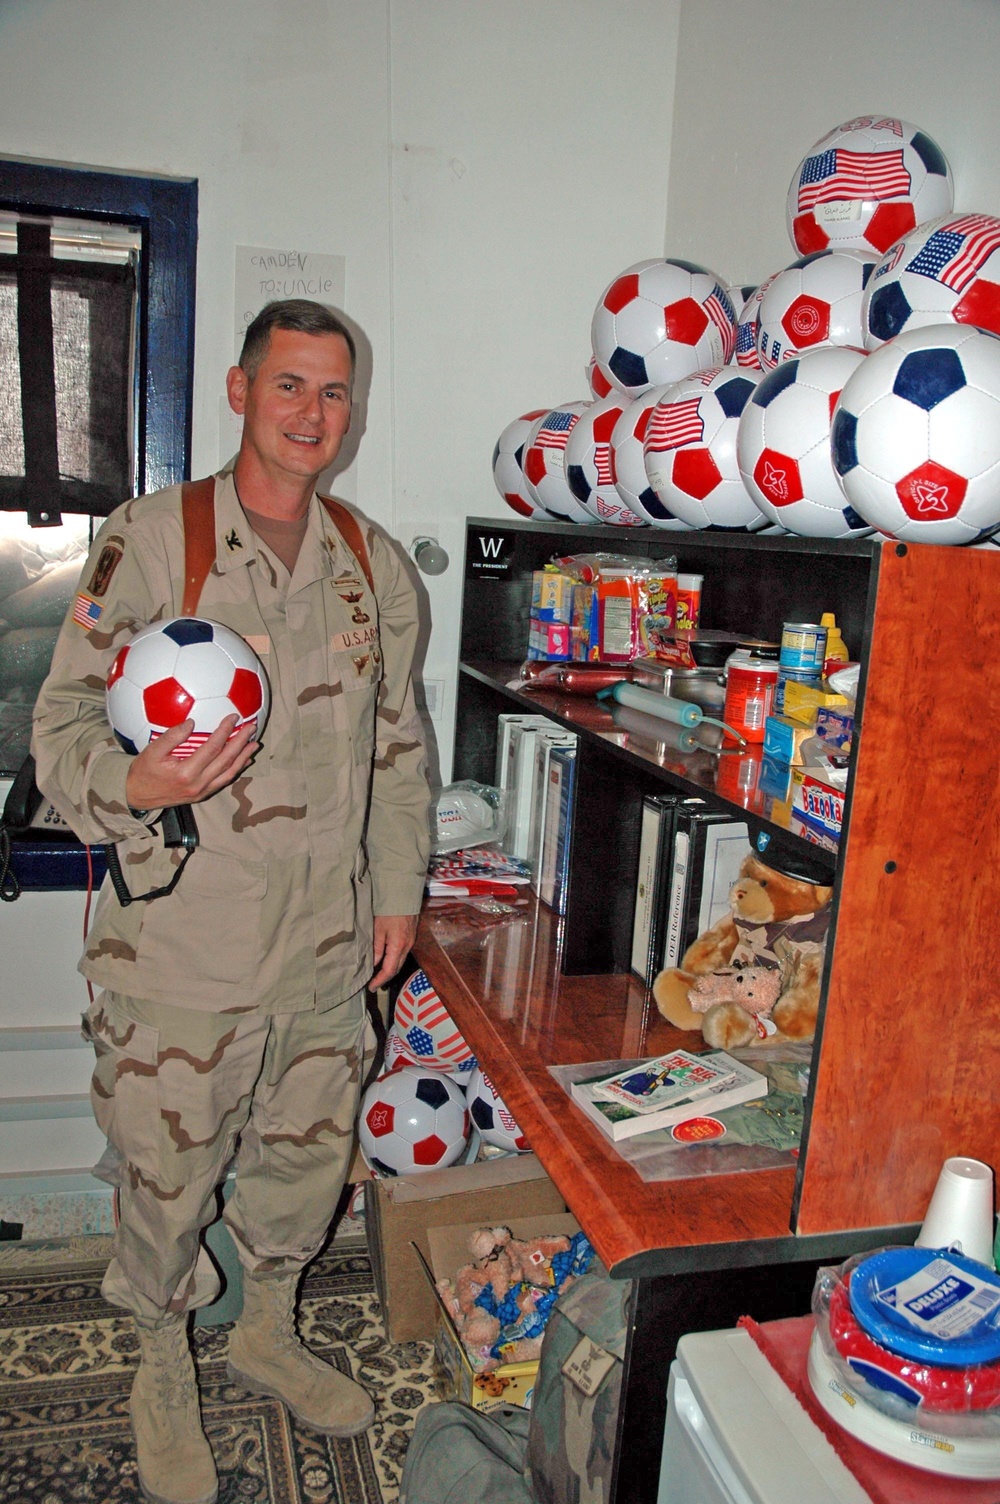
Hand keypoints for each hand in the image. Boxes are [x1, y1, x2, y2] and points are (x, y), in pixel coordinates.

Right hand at [125, 715, 258, 809]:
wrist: (137, 796)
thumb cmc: (143, 771)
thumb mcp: (151, 752)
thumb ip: (171, 737)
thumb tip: (191, 722)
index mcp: (186, 772)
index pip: (212, 748)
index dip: (225, 731)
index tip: (234, 717)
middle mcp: (198, 784)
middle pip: (226, 760)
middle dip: (241, 742)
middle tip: (252, 727)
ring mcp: (202, 791)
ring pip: (229, 772)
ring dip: (243, 757)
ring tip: (254, 743)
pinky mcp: (203, 794)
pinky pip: (224, 780)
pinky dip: (236, 769)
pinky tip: (244, 760)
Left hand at [369, 913, 417, 990]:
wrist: (403, 897)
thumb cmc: (389, 912)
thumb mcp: (378, 929)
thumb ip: (376, 948)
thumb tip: (373, 964)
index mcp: (398, 947)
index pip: (389, 970)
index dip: (379, 980)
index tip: (371, 987)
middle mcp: (406, 947)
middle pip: (396, 968)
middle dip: (385, 978)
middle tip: (373, 983)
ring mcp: (410, 942)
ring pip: (400, 962)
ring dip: (390, 969)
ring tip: (377, 974)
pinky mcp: (410, 937)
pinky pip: (402, 954)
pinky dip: (394, 961)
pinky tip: (386, 960)